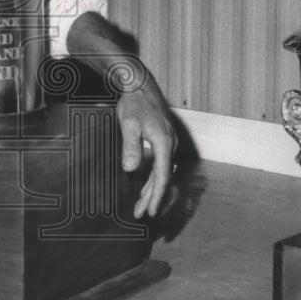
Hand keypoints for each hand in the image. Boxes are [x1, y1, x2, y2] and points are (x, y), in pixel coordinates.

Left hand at [116, 76, 176, 219]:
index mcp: (165, 143)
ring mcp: (169, 143)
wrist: (140, 85)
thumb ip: (130, 146)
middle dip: (153, 198)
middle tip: (141, 214)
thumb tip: (131, 169)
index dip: (156, 196)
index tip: (151, 212)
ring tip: (142, 205)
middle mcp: (171, 145)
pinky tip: (146, 185)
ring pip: (163, 172)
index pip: (162, 176)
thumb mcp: (129, 123)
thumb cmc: (134, 103)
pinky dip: (154, 178)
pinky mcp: (164, 141)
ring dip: (152, 189)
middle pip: (163, 178)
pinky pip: (161, 165)